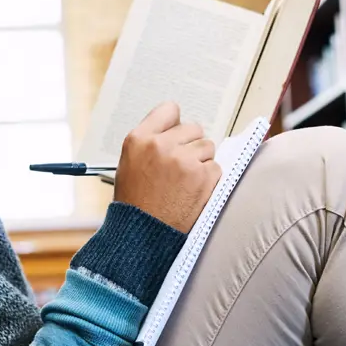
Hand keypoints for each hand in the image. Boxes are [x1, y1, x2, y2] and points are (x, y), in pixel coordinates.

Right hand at [113, 102, 221, 232]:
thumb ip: (150, 141)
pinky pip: (216, 166)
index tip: (177, 134)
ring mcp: (184, 160)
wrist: (144, 235)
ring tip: (185, 181)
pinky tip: (192, 191)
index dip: (175, 124)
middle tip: (180, 166)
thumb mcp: (129, 164)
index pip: (169, 110)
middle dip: (190, 145)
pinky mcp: (203, 176)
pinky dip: (208, 179)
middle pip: (193, 128)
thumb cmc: (136, 202)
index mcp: (139, 139)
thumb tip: (176, 127)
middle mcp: (161, 145)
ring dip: (201, 161)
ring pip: (207, 146)